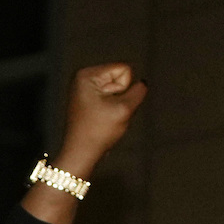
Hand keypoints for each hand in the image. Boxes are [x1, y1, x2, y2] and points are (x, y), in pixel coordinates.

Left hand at [54, 61, 146, 177]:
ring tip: (104, 118)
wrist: (81, 154)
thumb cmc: (98, 132)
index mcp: (87, 75)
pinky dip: (111, 109)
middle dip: (121, 97)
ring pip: (118, 91)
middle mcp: (83, 78)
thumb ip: (139, 90)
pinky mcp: (88, 101)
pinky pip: (111, 99)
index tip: (109, 105)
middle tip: (106, 113)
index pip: (124, 70)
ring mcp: (85, 90)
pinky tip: (101, 120)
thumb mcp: (125, 108)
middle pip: (121, 79)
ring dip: (117, 105)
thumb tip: (143, 82)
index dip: (124, 89)